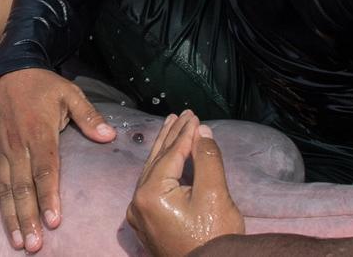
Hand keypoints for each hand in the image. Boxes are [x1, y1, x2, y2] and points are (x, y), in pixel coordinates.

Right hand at [0, 68, 114, 251]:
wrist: (10, 71)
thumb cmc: (43, 85)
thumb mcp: (70, 94)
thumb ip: (89, 117)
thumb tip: (109, 136)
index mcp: (39, 133)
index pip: (45, 171)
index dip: (48, 196)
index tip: (53, 221)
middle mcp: (17, 146)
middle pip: (23, 187)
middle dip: (29, 218)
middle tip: (35, 245)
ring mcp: (0, 151)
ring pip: (5, 191)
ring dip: (11, 218)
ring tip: (19, 242)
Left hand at [127, 111, 243, 256]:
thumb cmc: (214, 238)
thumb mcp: (215, 194)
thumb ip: (207, 159)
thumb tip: (201, 131)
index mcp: (150, 196)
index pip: (170, 155)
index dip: (184, 133)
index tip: (194, 115)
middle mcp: (137, 205)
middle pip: (157, 161)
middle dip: (171, 136)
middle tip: (182, 115)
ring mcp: (140, 216)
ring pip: (153, 174)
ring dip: (165, 151)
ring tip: (174, 128)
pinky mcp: (148, 225)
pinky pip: (153, 189)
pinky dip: (163, 171)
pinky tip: (170, 159)